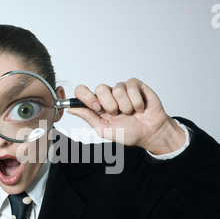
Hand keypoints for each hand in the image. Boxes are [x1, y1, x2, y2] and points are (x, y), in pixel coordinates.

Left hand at [68, 78, 185, 154]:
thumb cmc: (128, 133)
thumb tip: (70, 109)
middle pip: (99, 88)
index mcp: (97, 106)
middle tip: (117, 113)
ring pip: (116, 89)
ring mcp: (121, 89)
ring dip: (125, 106)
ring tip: (130, 112)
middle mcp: (107, 95)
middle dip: (109, 105)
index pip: (82, 91)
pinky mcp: (135, 85)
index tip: (96, 108)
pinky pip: (130, 87)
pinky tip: (139, 108)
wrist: (150, 133)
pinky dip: (136, 101)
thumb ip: (88, 117)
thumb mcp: (104, 129)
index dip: (86, 97)